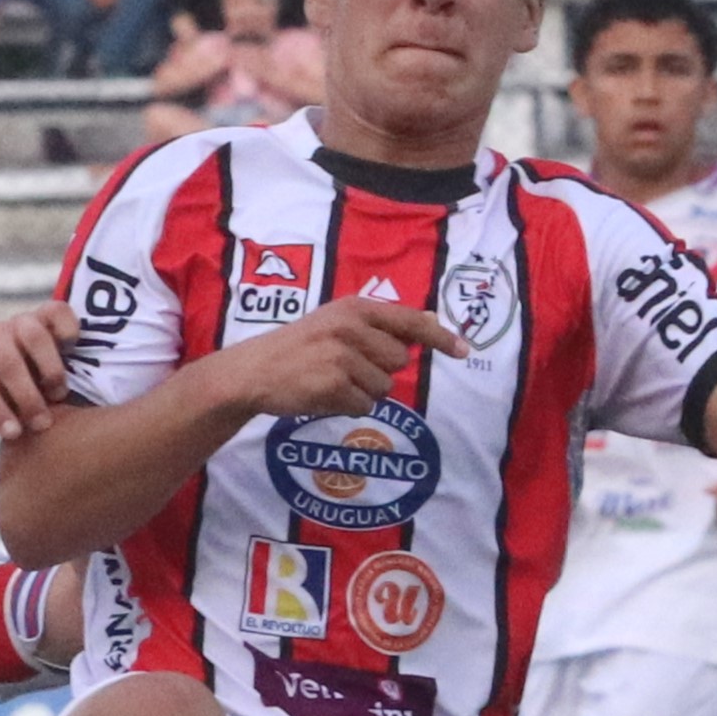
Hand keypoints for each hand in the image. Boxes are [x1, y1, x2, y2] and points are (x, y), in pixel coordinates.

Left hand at [0, 302, 79, 438]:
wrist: (41, 374)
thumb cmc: (13, 397)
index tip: (14, 434)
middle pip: (5, 360)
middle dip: (25, 396)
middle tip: (42, 423)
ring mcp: (23, 320)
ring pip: (32, 335)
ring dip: (49, 371)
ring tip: (59, 395)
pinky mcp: (52, 311)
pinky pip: (59, 312)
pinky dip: (67, 334)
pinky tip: (71, 355)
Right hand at [207, 296, 468, 418]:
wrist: (253, 371)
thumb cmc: (297, 348)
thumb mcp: (335, 322)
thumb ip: (378, 323)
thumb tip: (425, 321)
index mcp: (354, 308)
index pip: (409, 321)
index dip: (440, 337)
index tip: (463, 350)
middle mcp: (351, 327)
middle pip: (398, 362)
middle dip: (379, 372)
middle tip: (346, 368)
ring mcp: (341, 356)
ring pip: (383, 388)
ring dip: (362, 392)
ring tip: (330, 381)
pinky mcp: (332, 384)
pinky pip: (364, 406)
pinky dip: (347, 407)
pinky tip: (323, 395)